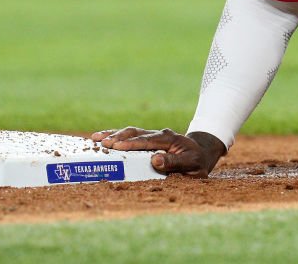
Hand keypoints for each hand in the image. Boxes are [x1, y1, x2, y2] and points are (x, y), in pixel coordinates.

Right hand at [90, 127, 226, 177]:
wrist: (202, 152)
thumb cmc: (197, 162)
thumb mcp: (192, 165)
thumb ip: (174, 163)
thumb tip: (155, 160)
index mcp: (169, 139)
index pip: (147, 141)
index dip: (132, 144)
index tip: (117, 147)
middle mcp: (159, 134)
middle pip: (135, 133)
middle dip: (118, 138)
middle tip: (102, 144)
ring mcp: (152, 135)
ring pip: (130, 132)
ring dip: (113, 134)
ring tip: (95, 139)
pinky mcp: (147, 138)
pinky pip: (130, 135)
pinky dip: (115, 135)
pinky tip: (101, 138)